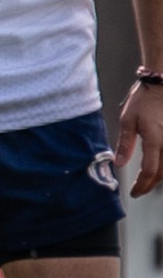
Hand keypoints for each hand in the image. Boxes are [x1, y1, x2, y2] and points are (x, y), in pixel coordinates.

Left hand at [116, 81, 162, 195]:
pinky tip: (158, 169)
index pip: (150, 171)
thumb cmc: (143, 101)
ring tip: (147, 183)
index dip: (142, 185)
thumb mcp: (128, 121)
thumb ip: (125, 145)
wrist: (161, 85)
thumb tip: (118, 165)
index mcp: (155, 140)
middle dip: (151, 185)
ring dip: (160, 177)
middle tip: (139, 191)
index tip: (134, 193)